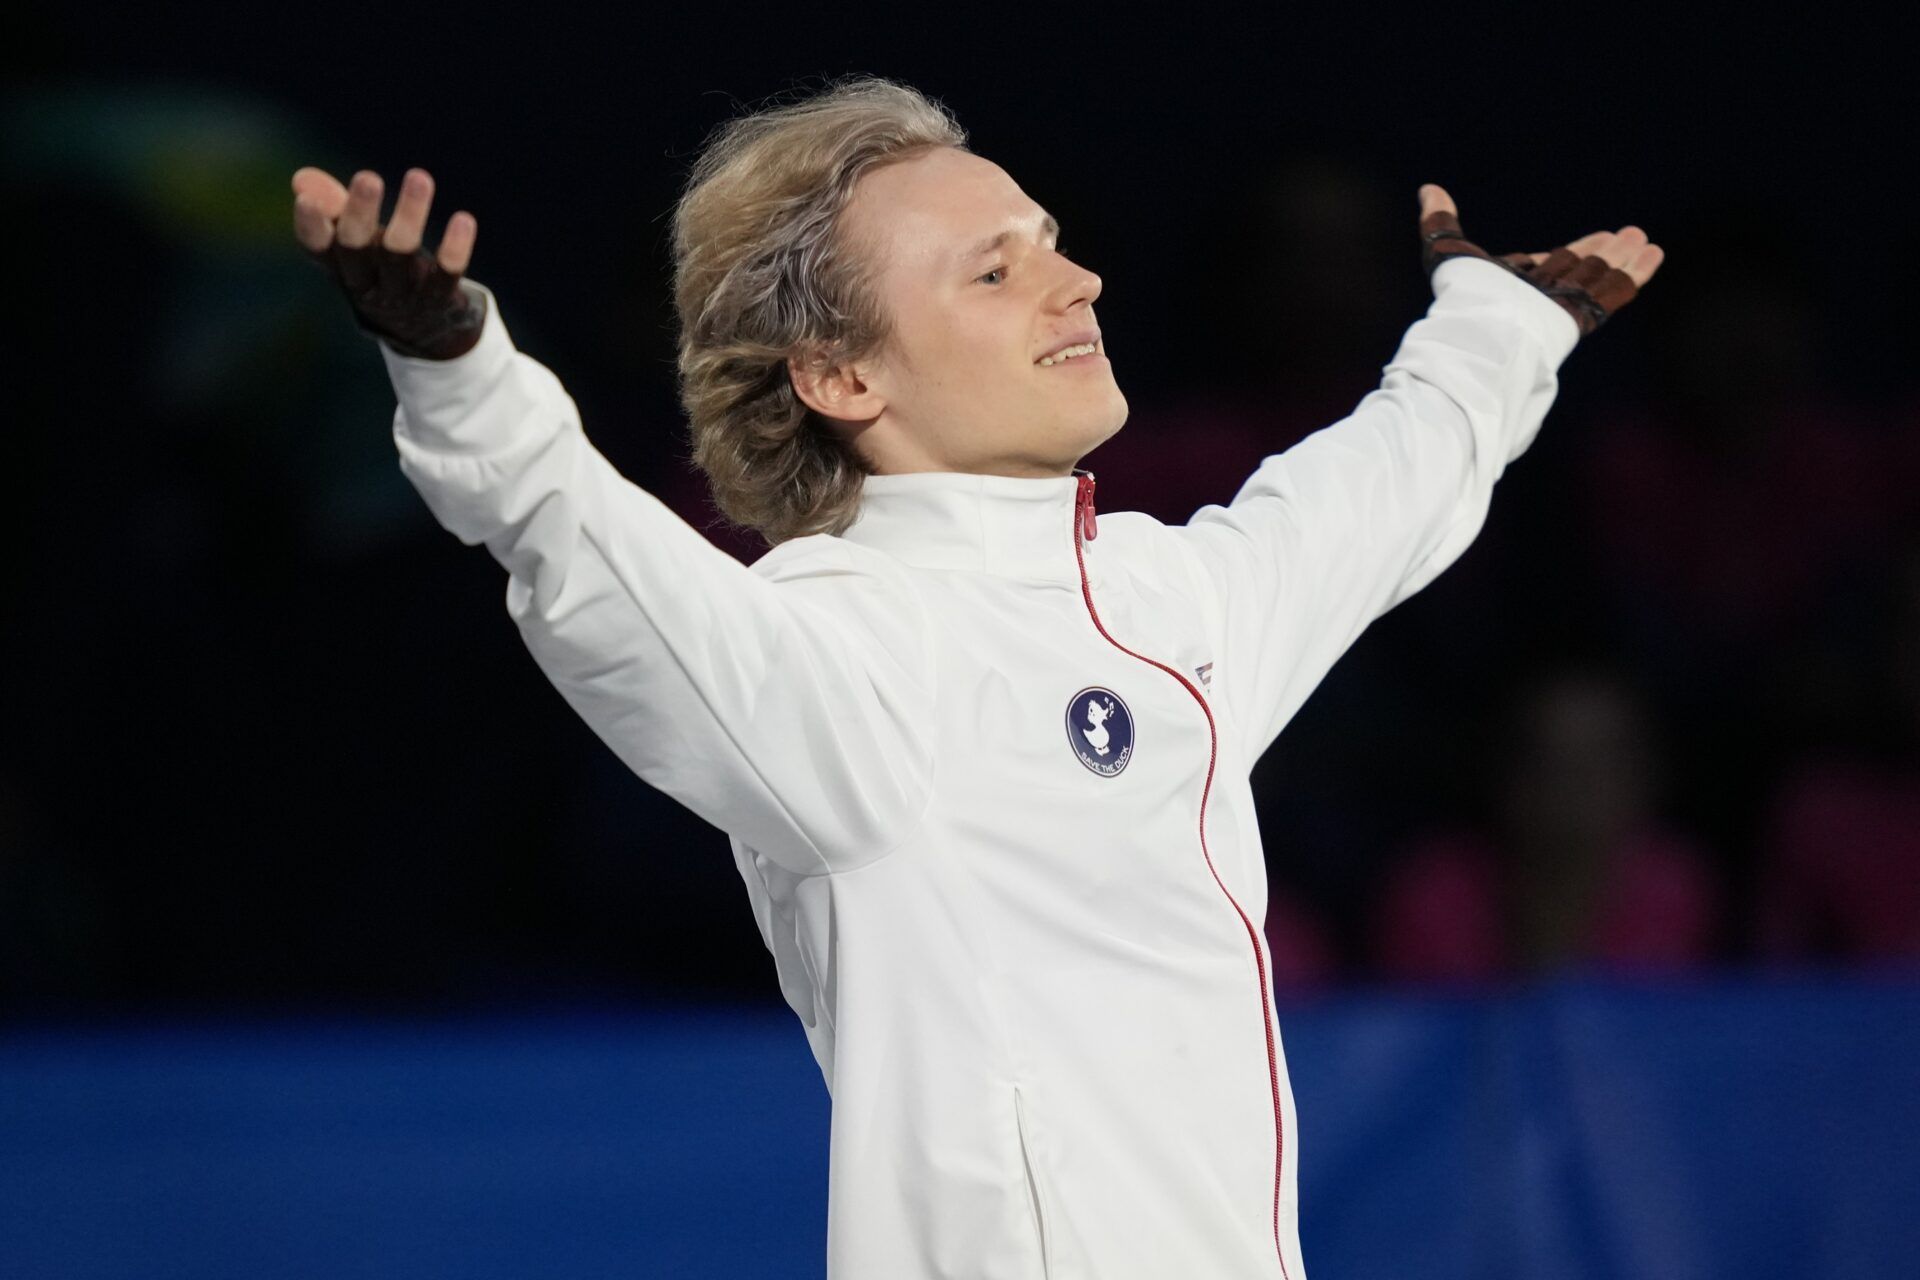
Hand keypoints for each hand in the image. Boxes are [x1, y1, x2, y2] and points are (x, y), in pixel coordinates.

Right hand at [292, 166, 486, 359]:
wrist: (424, 331)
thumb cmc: (381, 271)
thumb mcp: (356, 242)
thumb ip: (334, 208)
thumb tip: (302, 178)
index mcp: (340, 268)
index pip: (317, 250)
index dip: (310, 228)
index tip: (306, 200)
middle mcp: (366, 284)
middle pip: (357, 250)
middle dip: (360, 214)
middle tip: (368, 177)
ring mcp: (403, 295)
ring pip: (401, 255)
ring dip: (409, 217)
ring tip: (419, 177)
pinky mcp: (439, 300)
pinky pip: (446, 275)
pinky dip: (455, 249)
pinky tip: (464, 219)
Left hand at [1416, 184, 1663, 338]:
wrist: (1479, 331)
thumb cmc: (1462, 295)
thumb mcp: (1448, 251)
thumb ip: (1440, 221)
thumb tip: (1429, 189)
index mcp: (1514, 285)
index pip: (1552, 263)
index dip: (1578, 250)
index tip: (1600, 236)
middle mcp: (1539, 297)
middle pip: (1580, 270)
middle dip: (1605, 253)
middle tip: (1630, 236)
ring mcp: (1561, 308)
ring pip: (1597, 278)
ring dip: (1622, 259)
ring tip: (1646, 242)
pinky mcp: (1579, 318)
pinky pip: (1611, 294)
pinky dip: (1633, 275)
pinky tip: (1653, 256)